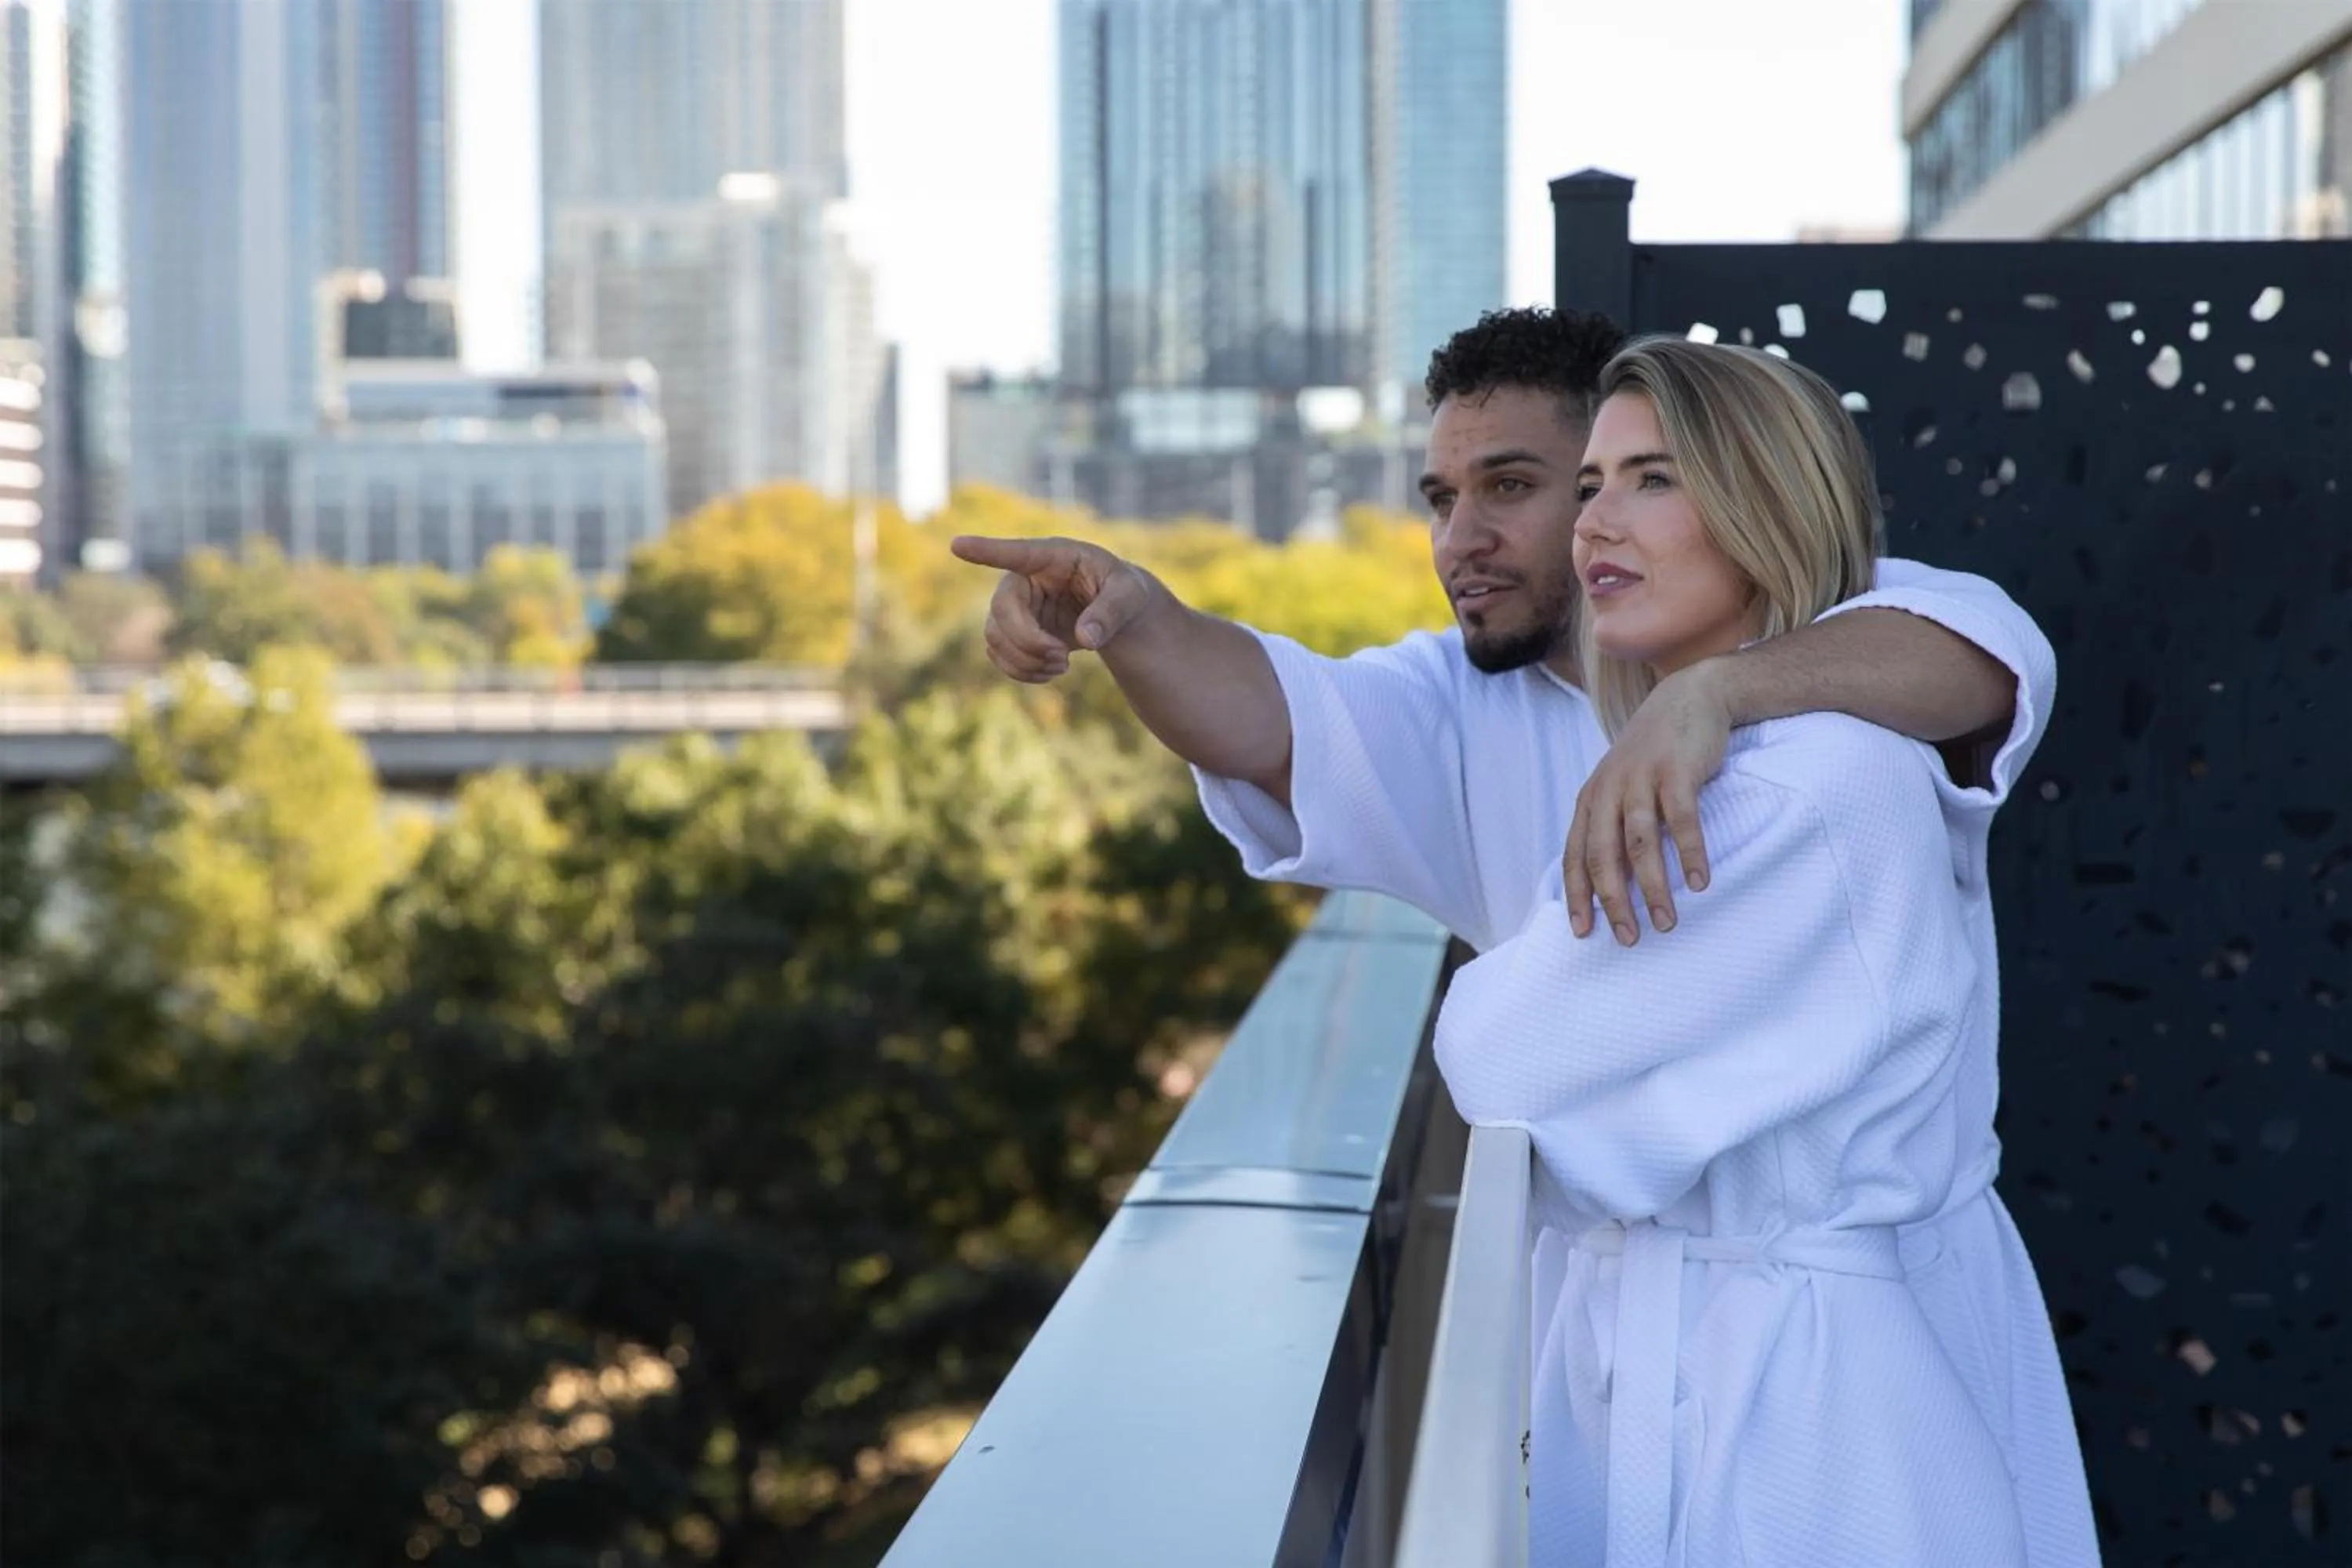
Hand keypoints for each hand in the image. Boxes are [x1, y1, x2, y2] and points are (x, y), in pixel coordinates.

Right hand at [950, 535, 1164, 682]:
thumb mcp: (1129, 596)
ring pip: (995, 637)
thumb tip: (1086, 639)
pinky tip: (1050, 672)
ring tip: (1062, 666)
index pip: (1015, 553)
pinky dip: (1021, 671)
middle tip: (1063, 658)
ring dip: (1024, 661)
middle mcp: (1025, 578)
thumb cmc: (1123, 591)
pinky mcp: (1014, 631)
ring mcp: (1016, 606)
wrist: (1115, 611)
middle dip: (1028, 642)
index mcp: (1053, 557)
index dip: (986, 551)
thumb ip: (1109, 613)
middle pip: (1002, 610)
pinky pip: (999, 655)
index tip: (957, 544)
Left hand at [1563, 661, 1732, 943]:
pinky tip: (1699, 883)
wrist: (1690, 697)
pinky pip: (1681, 820)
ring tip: (1666, 922)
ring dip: (1653, 887)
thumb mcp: (1623, 786)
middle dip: (1614, 902)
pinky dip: (1690, 853)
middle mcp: (1609, 790)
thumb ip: (1613, 826)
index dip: (1578, 896)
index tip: (1584, 933)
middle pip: (1604, 856)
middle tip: (1629, 939)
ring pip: (1641, 844)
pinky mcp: (1676, 770)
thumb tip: (1611, 884)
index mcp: (1592, 799)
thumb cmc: (1655, 754)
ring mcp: (1641, 779)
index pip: (1576, 855)